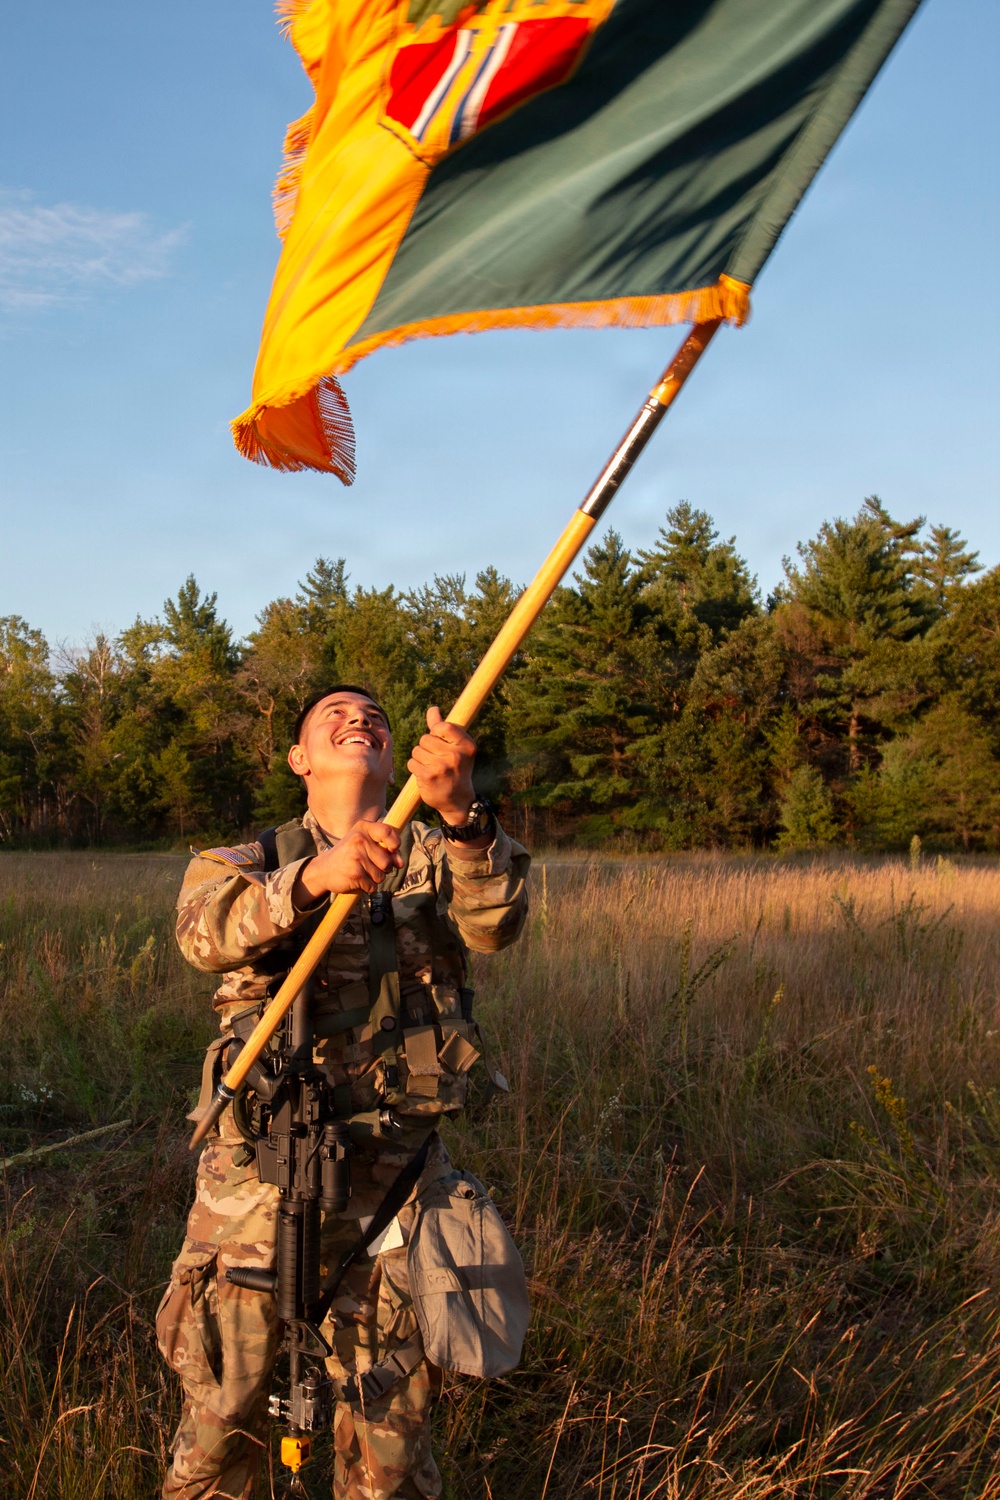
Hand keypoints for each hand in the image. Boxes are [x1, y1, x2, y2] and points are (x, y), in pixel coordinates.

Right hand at [292, 821, 401, 905]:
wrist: (324, 869)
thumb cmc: (350, 855)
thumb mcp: (364, 843)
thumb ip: (386, 849)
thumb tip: (400, 864)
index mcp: (363, 827)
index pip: (388, 832)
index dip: (395, 843)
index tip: (393, 850)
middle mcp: (359, 839)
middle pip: (388, 861)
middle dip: (383, 869)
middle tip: (367, 865)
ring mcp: (356, 856)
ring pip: (381, 876)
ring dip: (374, 879)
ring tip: (360, 871)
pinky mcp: (355, 873)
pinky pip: (373, 886)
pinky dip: (367, 887)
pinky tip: (356, 880)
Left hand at [407, 707, 475, 823]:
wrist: (458, 800)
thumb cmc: (456, 769)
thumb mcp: (456, 748)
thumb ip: (443, 728)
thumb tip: (433, 709)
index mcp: (467, 745)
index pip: (443, 727)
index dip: (436, 732)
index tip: (441, 742)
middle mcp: (456, 756)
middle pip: (425, 738)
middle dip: (427, 748)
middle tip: (437, 759)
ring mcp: (442, 767)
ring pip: (417, 750)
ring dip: (420, 758)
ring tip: (432, 768)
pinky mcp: (428, 777)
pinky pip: (412, 763)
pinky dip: (416, 768)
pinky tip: (426, 775)